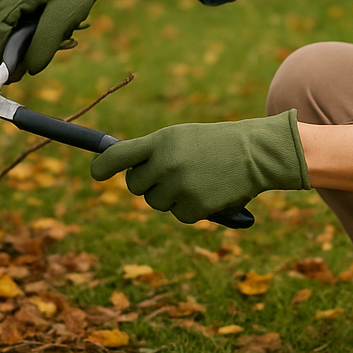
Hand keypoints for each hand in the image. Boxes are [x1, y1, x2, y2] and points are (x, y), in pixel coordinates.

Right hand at [0, 0, 129, 73]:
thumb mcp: (64, 16)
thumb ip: (45, 42)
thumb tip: (29, 69)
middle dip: (0, 53)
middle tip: (7, 77)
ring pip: (7, 25)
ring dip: (12, 46)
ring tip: (18, 66)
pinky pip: (18, 21)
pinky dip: (22, 36)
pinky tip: (30, 47)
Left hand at [90, 111, 309, 223]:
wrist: (256, 153)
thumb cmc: (218, 143)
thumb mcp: (183, 137)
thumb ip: (155, 151)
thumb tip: (126, 170)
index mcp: (161, 141)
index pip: (119, 155)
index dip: (103, 167)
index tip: (96, 174)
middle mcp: (165, 163)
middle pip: (135, 186)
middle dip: (147, 184)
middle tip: (169, 176)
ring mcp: (179, 186)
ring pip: (156, 202)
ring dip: (171, 197)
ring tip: (197, 181)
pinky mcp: (193, 207)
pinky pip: (179, 215)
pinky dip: (192, 209)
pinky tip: (210, 193)